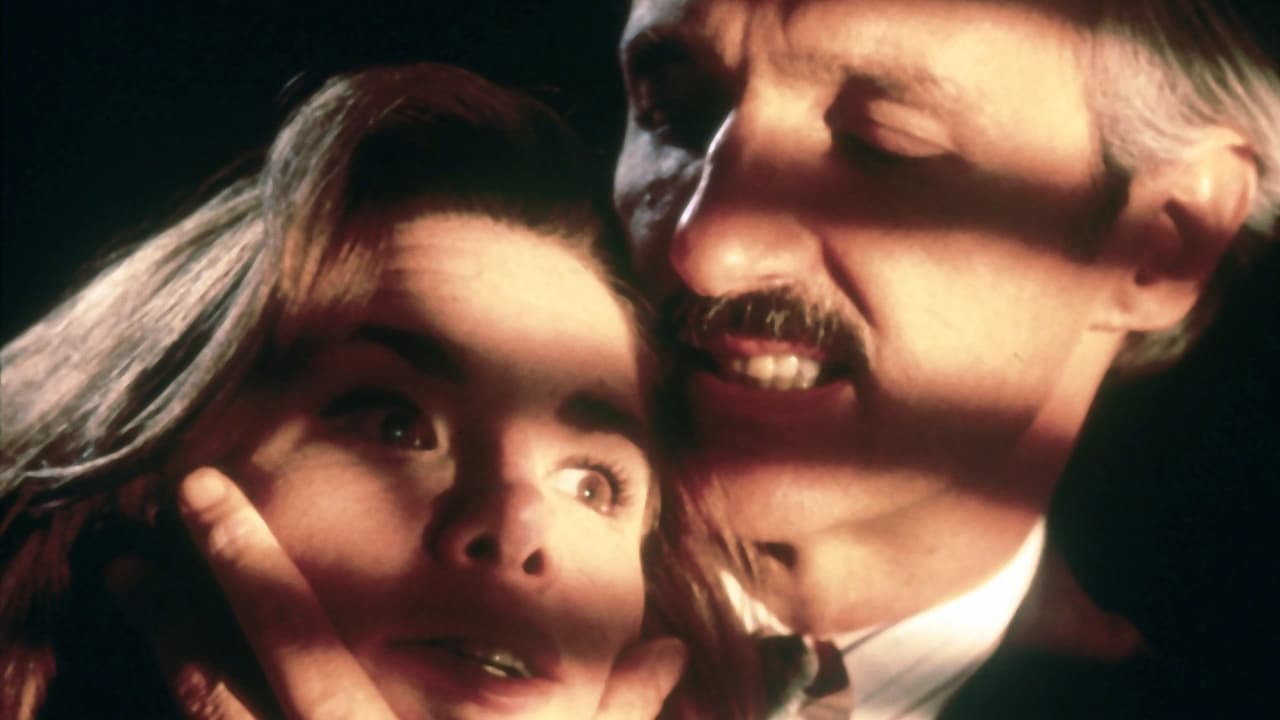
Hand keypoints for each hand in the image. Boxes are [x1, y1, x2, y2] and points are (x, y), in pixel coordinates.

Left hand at [114, 466, 686, 718]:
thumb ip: (612, 709)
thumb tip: (667, 650)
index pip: (296, 633)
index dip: (243, 558)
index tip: (201, 493)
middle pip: (220, 684)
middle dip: (175, 610)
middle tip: (131, 551)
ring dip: (171, 663)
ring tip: (134, 601)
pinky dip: (205, 714)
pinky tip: (196, 695)